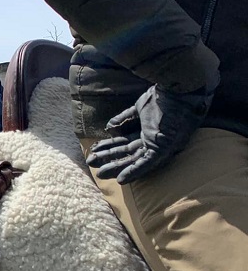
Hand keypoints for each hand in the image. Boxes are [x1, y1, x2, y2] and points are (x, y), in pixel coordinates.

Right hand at [86, 84, 213, 184]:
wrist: (179, 90)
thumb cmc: (164, 97)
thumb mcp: (140, 107)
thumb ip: (124, 118)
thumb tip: (109, 129)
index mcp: (147, 132)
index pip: (124, 142)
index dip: (108, 146)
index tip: (94, 150)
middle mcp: (152, 142)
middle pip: (126, 153)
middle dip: (108, 159)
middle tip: (90, 163)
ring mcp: (158, 146)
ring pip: (133, 161)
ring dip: (116, 167)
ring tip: (99, 174)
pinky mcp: (162, 149)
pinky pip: (147, 164)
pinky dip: (134, 172)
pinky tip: (120, 179)